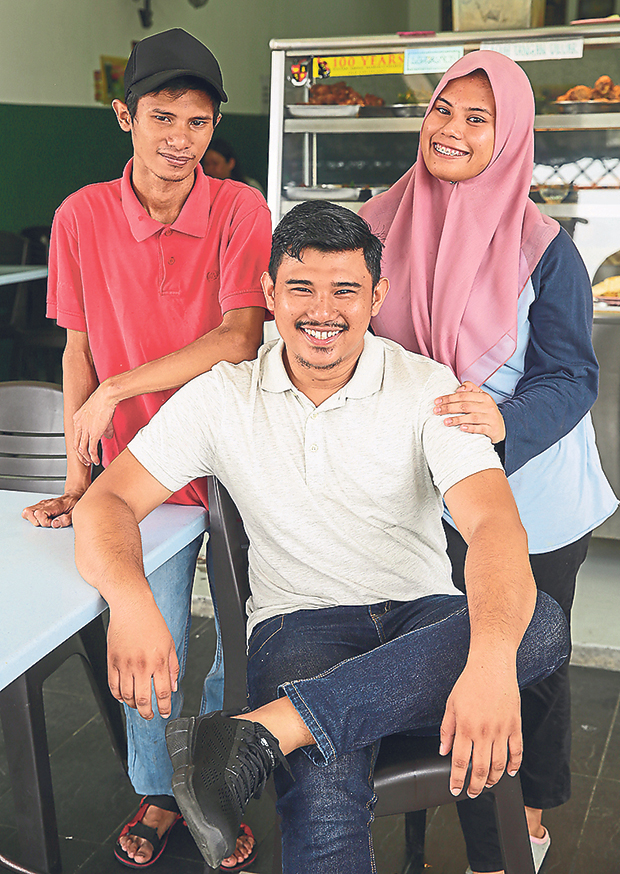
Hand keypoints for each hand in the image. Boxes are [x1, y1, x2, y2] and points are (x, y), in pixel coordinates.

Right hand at [22, 490, 84, 527]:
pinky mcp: (39, 506)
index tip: (52, 523)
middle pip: (29, 512)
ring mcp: (41, 504)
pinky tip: (41, 519)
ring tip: (44, 521)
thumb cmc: (73, 504)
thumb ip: (66, 519)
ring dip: (33, 520)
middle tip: (48, 522)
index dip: (44, 522)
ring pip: (27, 511)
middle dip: (37, 522)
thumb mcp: (75, 512)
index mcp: (54, 505)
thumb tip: (55, 524)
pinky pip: (29, 512)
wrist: (73, 496)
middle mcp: (45, 503)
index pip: (39, 513)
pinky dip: (32, 517)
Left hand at [73, 383, 116, 465]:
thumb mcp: (100, 413)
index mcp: (77, 419)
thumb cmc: (103, 399)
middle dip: (80, 455)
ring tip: (90, 463)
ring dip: (85, 458)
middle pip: (75, 445)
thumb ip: (103, 426)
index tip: (84, 450)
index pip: (75, 436)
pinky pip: (91, 449)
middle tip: (84, 461)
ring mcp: (85, 430)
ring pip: (81, 449)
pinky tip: (96, 461)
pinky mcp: (93, 433)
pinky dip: (93, 457)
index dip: (79, 445)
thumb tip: (107, 435)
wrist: (106, 395)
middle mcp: (79, 425)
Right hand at [106, 601, 178, 720]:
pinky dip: (118, 696)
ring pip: (127, 696)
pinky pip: (113, 686)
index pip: (162, 693)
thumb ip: (173, 666)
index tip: (165, 713)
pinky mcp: (112, 661)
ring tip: (138, 706)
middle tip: (150, 716)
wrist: (132, 607)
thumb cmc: (151, 621)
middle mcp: (142, 665)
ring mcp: (125, 664)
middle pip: (143, 700)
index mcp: (159, 661)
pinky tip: (123, 697)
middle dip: (148, 713)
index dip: (164, 707)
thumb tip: (173, 686)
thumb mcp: (169, 643)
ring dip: (133, 706)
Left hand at [434, 382, 505, 443]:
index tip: (437, 401)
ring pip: (472, 417)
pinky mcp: (491, 429)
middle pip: (465, 405)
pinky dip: (470, 428)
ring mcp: (490, 418)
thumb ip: (470, 389)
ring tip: (445, 422)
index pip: (463, 395)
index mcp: (484, 396)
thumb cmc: (486, 411)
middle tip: (436, 411)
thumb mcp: (481, 398)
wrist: (500, 427)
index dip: (449, 398)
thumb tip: (458, 389)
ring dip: (457, 419)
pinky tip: (461, 428)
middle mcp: (488, 406)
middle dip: (449, 408)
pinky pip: (480, 428)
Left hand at [439, 661, 521, 797]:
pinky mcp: (515, 725)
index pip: (460, 762)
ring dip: (494, 779)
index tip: (455, 789)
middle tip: (472, 793)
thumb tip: (443, 751)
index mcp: (465, 727)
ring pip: (499, 765)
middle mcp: (484, 732)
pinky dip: (514, 765)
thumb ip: (446, 730)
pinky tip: (509, 772)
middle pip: (481, 769)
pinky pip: (517, 751)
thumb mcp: (451, 705)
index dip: (457, 780)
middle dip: (475, 786)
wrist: (491, 666)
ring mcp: (501, 730)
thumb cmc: (470, 683)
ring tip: (488, 785)